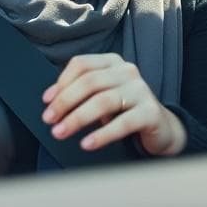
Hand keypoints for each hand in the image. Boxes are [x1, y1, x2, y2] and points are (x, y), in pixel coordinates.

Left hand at [41, 53, 185, 156]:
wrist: (160, 127)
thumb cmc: (124, 110)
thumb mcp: (102, 95)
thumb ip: (80, 93)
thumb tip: (50, 100)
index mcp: (113, 62)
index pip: (82, 64)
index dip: (61, 82)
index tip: (46, 102)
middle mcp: (128, 71)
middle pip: (90, 82)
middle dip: (65, 101)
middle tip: (49, 120)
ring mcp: (141, 90)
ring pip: (103, 101)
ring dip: (77, 118)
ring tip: (60, 133)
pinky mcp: (150, 112)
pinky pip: (123, 123)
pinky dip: (102, 135)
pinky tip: (86, 144)